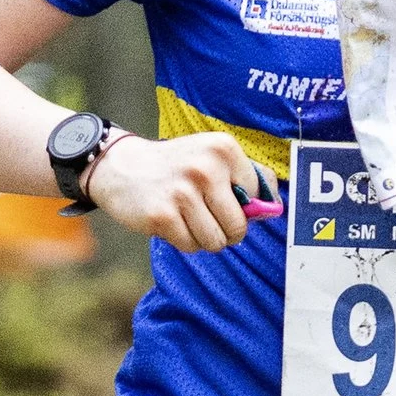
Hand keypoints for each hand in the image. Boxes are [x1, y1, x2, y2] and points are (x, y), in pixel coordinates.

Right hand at [86, 131, 278, 251]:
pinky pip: (190, 246)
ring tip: (188, 218)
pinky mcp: (162, 215)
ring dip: (204, 238)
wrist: (121, 167)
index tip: (222, 199)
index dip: (241, 206)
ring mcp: (182, 193)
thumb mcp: (212, 157)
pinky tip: (171, 222)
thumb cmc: (176, 167)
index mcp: (223, 149)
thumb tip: (274, 208)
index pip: (256, 198)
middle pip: (238, 226)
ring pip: (216, 241)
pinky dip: (184, 241)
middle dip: (226, 231)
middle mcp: (205, 168)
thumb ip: (247, 178)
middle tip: (207, 217)